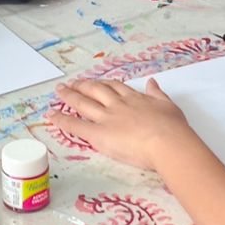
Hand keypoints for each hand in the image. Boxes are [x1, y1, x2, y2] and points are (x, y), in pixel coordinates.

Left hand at [52, 79, 199, 171]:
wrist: (167, 142)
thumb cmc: (173, 128)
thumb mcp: (169, 105)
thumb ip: (158, 94)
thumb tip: (152, 82)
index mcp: (134, 98)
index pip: (115, 88)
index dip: (104, 84)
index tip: (97, 82)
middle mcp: (117, 105)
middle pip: (95, 91)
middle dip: (83, 86)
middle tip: (73, 83)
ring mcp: (106, 118)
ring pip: (83, 103)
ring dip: (69, 96)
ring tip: (59, 91)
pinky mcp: (98, 134)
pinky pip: (76, 126)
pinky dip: (62, 120)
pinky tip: (52, 116)